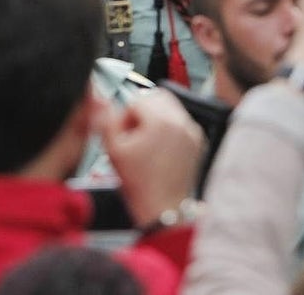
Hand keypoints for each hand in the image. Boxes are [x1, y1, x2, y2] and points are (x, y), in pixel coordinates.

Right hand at [100, 89, 203, 229]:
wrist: (162, 208)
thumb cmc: (141, 184)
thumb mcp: (113, 149)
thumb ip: (107, 120)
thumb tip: (106, 104)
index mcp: (160, 121)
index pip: (136, 100)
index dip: (125, 117)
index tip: (123, 134)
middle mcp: (180, 122)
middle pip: (156, 96)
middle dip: (142, 110)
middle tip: (134, 132)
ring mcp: (191, 132)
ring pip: (170, 107)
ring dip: (155, 116)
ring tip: (146, 141)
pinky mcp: (197, 142)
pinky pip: (180, 122)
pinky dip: (169, 127)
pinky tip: (159, 148)